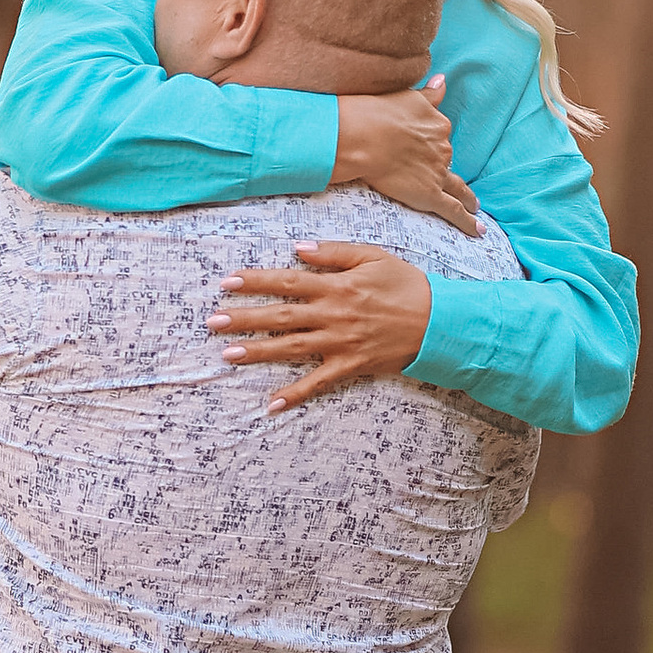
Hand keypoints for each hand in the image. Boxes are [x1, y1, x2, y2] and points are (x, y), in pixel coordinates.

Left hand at [210, 241, 435, 411]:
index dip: (256, 282)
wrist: (439, 321)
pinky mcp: (351, 366)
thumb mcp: (373, 256)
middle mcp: (333, 314)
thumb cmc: (407, 285)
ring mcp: (340, 343)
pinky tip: (271, 405)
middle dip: (245, 318)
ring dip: (258, 352)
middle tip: (213, 321)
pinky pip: (319, 382)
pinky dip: (296, 395)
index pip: (288, 281)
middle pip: (281, 316)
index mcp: (336, 286)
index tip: (227, 283)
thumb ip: (335, 253)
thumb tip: (298, 248)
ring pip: (291, 348)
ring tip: (227, 355)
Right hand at [331, 76, 479, 231]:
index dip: (433, 144)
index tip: (430, 150)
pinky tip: (478, 231)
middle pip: (446, 160)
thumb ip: (429, 93)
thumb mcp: (407, 95)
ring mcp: (438, 172)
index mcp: (437, 124)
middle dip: (444, 170)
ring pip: (458, 187)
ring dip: (468, 198)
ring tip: (475, 207)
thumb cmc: (377, 113)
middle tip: (440, 179)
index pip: (439, 136)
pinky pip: (454, 210)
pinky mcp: (430, 194)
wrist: (362, 135)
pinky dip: (468, 222)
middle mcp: (442, 148)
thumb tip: (443, 80)